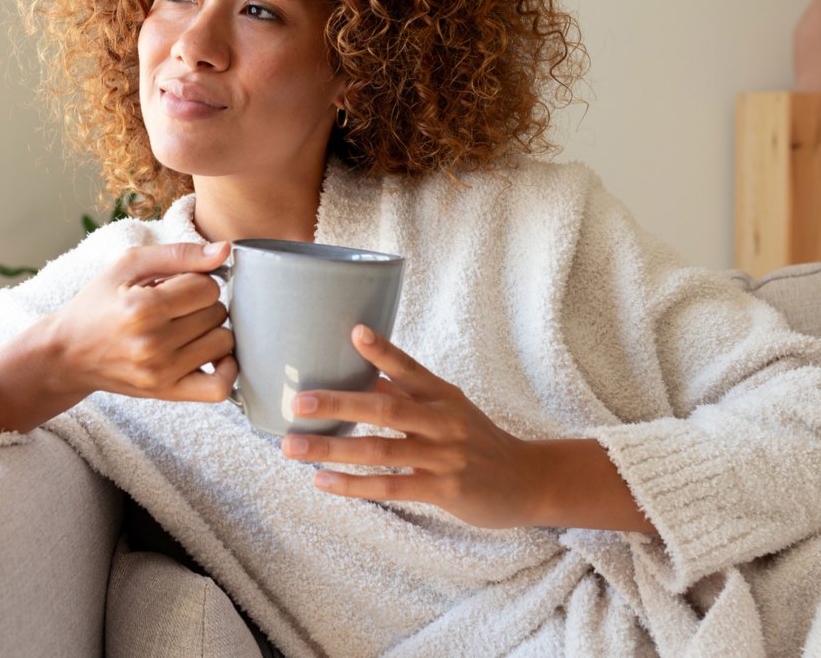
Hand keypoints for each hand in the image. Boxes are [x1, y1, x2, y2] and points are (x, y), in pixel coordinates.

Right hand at [41, 240, 236, 402]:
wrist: (68, 353)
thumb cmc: (98, 303)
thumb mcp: (129, 264)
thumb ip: (179, 253)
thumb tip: (225, 250)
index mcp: (142, 307)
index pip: (207, 287)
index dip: (196, 281)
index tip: (176, 286)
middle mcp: (152, 343)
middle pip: (217, 313)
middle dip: (202, 305)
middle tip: (176, 308)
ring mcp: (160, 372)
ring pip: (223, 343)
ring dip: (212, 331)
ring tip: (186, 327)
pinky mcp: (165, 393)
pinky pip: (219, 388)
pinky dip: (227, 369)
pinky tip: (215, 355)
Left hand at [279, 324, 540, 528]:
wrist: (528, 481)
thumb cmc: (476, 439)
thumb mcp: (449, 408)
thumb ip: (406, 394)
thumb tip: (357, 373)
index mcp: (442, 394)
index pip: (409, 367)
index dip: (382, 350)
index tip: (353, 331)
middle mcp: (444, 420)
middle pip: (385, 408)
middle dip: (338, 403)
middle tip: (298, 401)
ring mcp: (445, 455)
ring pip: (380, 450)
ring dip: (332, 449)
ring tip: (292, 448)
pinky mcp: (446, 489)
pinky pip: (392, 486)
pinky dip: (354, 485)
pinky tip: (322, 482)